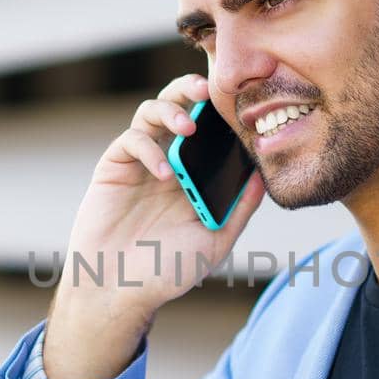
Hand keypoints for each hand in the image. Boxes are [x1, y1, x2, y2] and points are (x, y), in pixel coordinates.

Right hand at [42, 74, 264, 378]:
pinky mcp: (114, 167)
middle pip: (179, 106)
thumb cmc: (168, 270)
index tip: (239, 102)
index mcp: (195, 174)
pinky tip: (164, 172)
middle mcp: (169, 160)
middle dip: (192, 89)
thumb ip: (240, 208)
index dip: (221, 110)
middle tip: (206, 89)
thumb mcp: (216, 241)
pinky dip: (149, 148)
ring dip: (171, 110)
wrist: (120, 290)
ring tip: (188, 127)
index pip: (210, 128)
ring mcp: (140, 162)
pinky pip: (131, 140)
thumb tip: (264, 174)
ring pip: (151, 112)